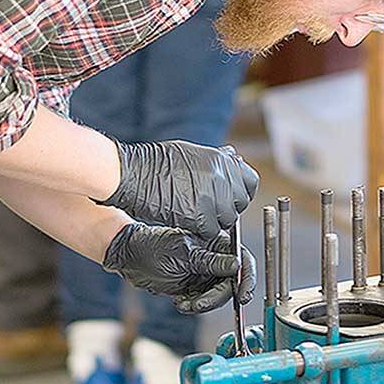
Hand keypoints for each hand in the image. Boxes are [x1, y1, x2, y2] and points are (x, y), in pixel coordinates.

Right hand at [100, 140, 258, 239]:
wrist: (133, 173)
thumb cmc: (156, 163)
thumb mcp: (192, 152)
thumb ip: (216, 160)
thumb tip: (235, 159)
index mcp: (222, 160)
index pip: (250, 182)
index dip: (239, 191)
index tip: (228, 196)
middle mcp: (222, 177)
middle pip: (240, 204)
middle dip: (227, 208)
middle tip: (207, 207)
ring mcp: (213, 197)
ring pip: (227, 220)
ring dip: (214, 221)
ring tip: (194, 214)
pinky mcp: (200, 216)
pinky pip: (210, 231)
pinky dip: (200, 231)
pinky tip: (186, 221)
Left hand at [103, 224, 256, 313]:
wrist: (130, 257)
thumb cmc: (154, 246)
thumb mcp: (185, 255)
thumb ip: (212, 262)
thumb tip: (237, 266)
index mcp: (216, 241)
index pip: (242, 260)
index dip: (246, 278)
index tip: (243, 295)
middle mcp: (214, 257)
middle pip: (232, 282)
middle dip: (218, 296)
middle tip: (201, 303)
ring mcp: (205, 272)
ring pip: (218, 295)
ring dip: (204, 303)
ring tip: (185, 303)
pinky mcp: (195, 286)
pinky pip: (204, 301)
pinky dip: (194, 305)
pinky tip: (180, 302)